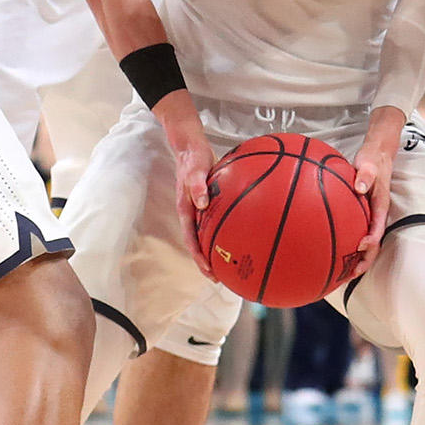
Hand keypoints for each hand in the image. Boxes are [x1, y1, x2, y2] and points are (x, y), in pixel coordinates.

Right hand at [158, 95, 216, 277]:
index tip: (209, 272)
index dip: (199, 258)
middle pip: (198, 243)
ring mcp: (199, 209)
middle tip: (221, 277)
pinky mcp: (208, 202)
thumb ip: (197, 185)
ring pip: (206, 235)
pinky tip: (239, 235)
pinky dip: (224, 231)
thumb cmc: (192, 158)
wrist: (190, 146)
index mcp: (186, 210)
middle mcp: (192, 213)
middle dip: (207, 262)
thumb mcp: (195, 169)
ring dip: (215, 249)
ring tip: (229, 263)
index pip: (192, 240)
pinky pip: (215, 221)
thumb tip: (202, 203)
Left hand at [348, 109, 403, 276]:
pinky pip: (356, 233)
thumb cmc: (372, 161)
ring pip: (366, 243)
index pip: (378, 229)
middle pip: (373, 245)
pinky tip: (332, 250)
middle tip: (350, 273)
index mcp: (380, 207)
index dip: (370, 241)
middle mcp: (376, 216)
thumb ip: (365, 175)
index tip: (359, 246)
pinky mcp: (362, 215)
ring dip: (357, 258)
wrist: (378, 156)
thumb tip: (359, 187)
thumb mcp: (369, 165)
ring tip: (341, 273)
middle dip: (364, 261)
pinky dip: (347, 244)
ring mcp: (369, 217)